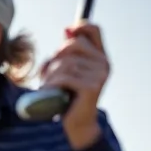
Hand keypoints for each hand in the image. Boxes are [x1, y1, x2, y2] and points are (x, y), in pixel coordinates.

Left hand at [39, 21, 107, 148]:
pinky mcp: (92, 86)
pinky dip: (51, 84)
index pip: (94, 30)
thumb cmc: (66, 96)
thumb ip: (66, 53)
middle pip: (73, 45)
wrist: (76, 123)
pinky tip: (48, 92)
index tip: (65, 31)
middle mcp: (104, 63)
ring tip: (47, 86)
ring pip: (65, 63)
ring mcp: (100, 74)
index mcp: (99, 56)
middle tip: (47, 74)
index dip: (80, 26)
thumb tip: (67, 30)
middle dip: (55, 58)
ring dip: (50, 75)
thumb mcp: (65, 71)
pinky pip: (65, 77)